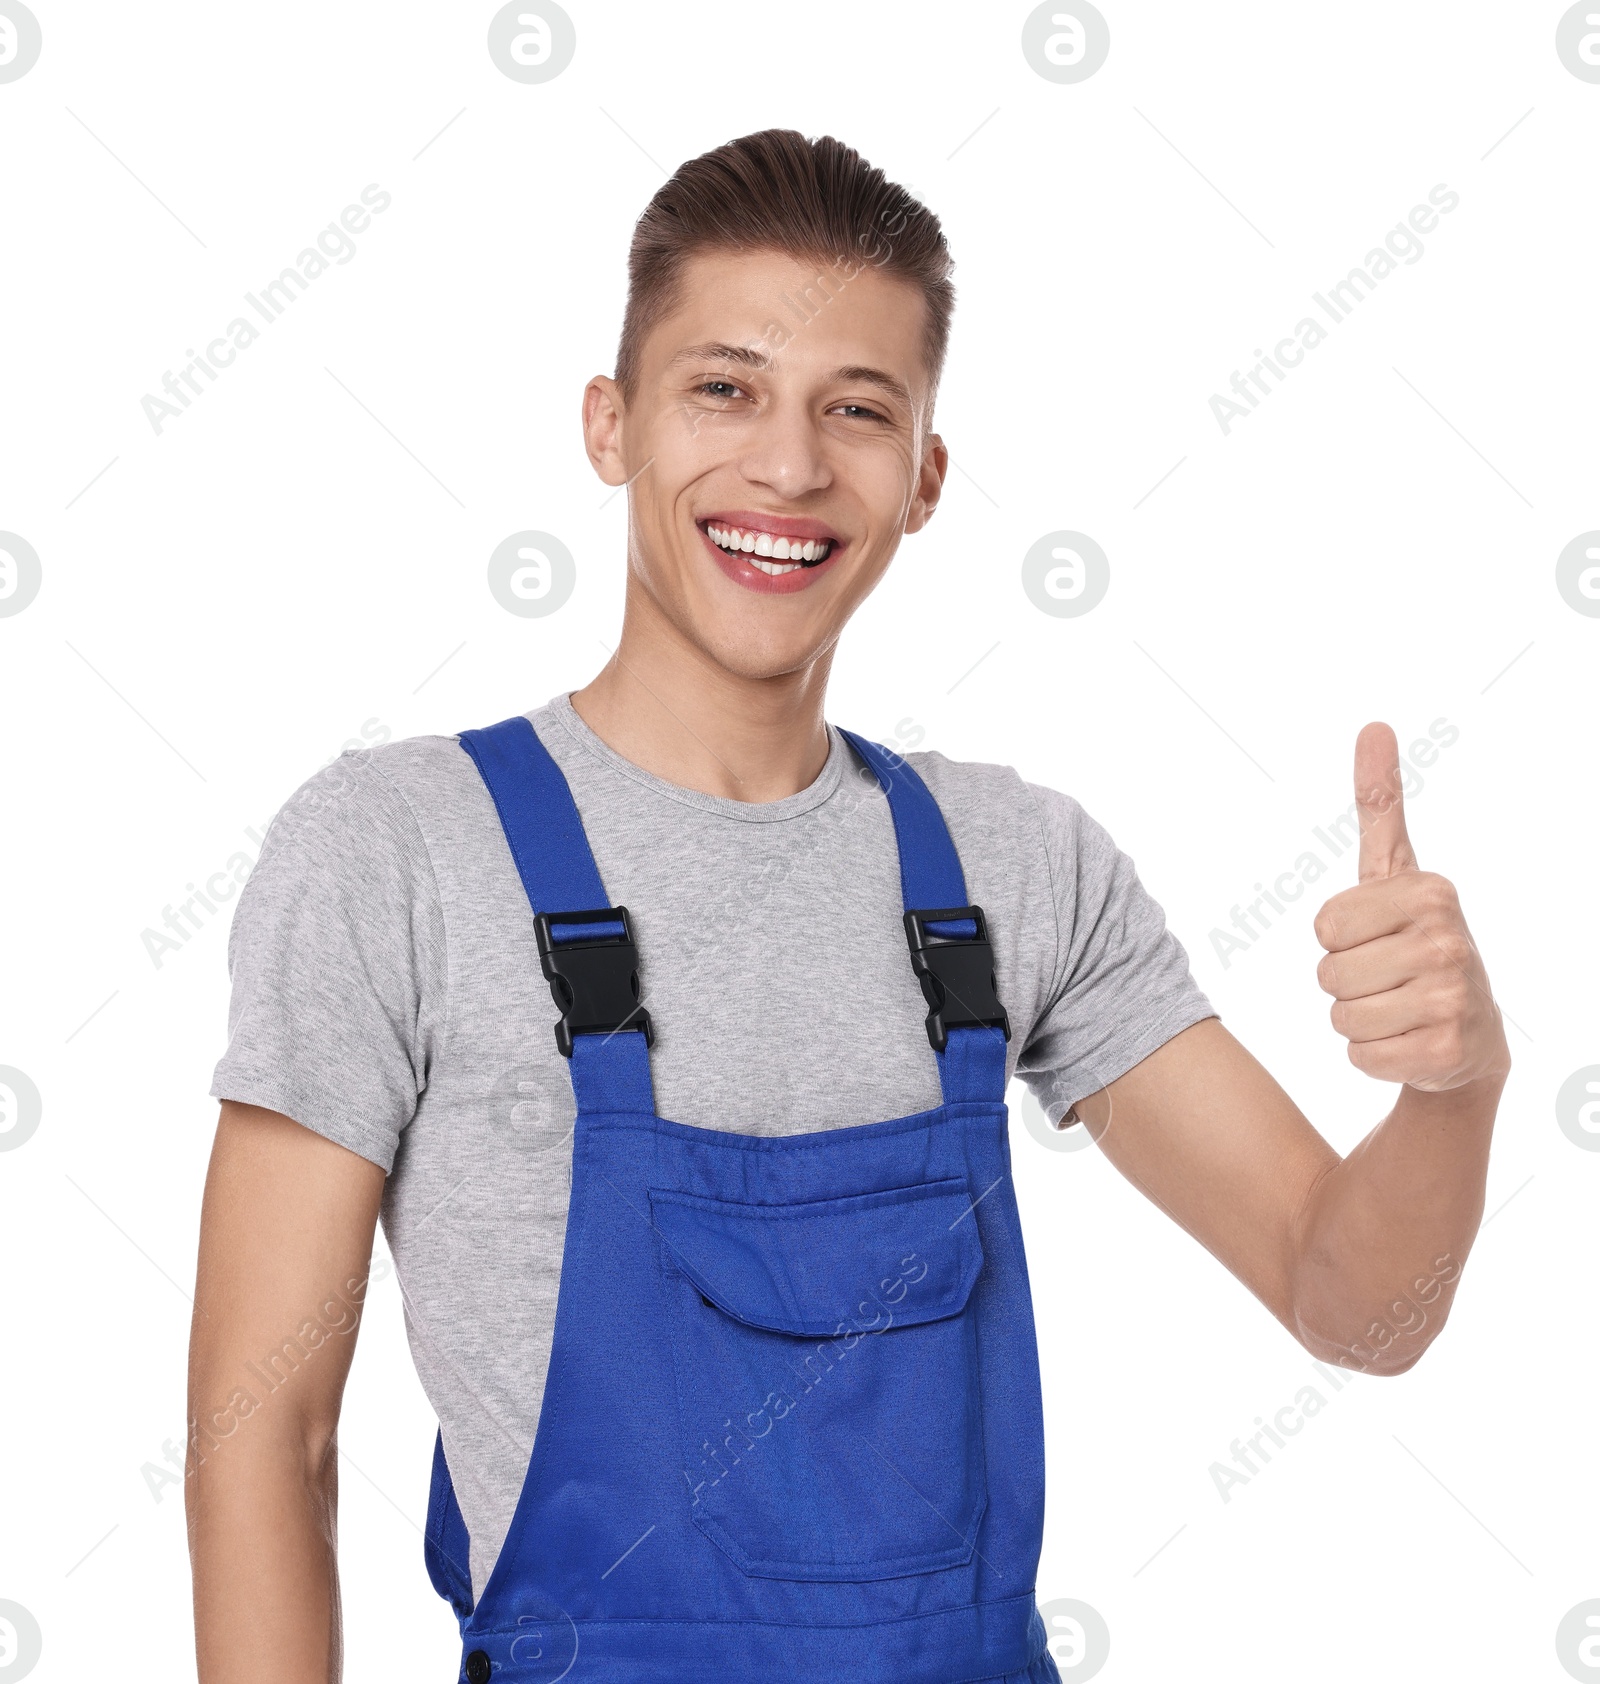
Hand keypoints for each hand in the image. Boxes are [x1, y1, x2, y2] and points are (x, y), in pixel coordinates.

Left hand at [1313, 723, 1508, 1092]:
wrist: (1468, 1035)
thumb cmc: (1416, 942)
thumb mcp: (1396, 872)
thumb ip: (1380, 802)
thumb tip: (1372, 726)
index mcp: (1431, 893)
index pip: (1324, 925)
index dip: (1339, 938)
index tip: (1380, 936)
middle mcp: (1449, 941)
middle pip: (1327, 973)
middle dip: (1346, 982)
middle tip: (1390, 978)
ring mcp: (1452, 1000)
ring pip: (1340, 1016)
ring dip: (1357, 1020)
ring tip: (1399, 1008)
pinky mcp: (1443, 1054)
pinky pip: (1359, 1056)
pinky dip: (1373, 1056)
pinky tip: (1409, 1042)